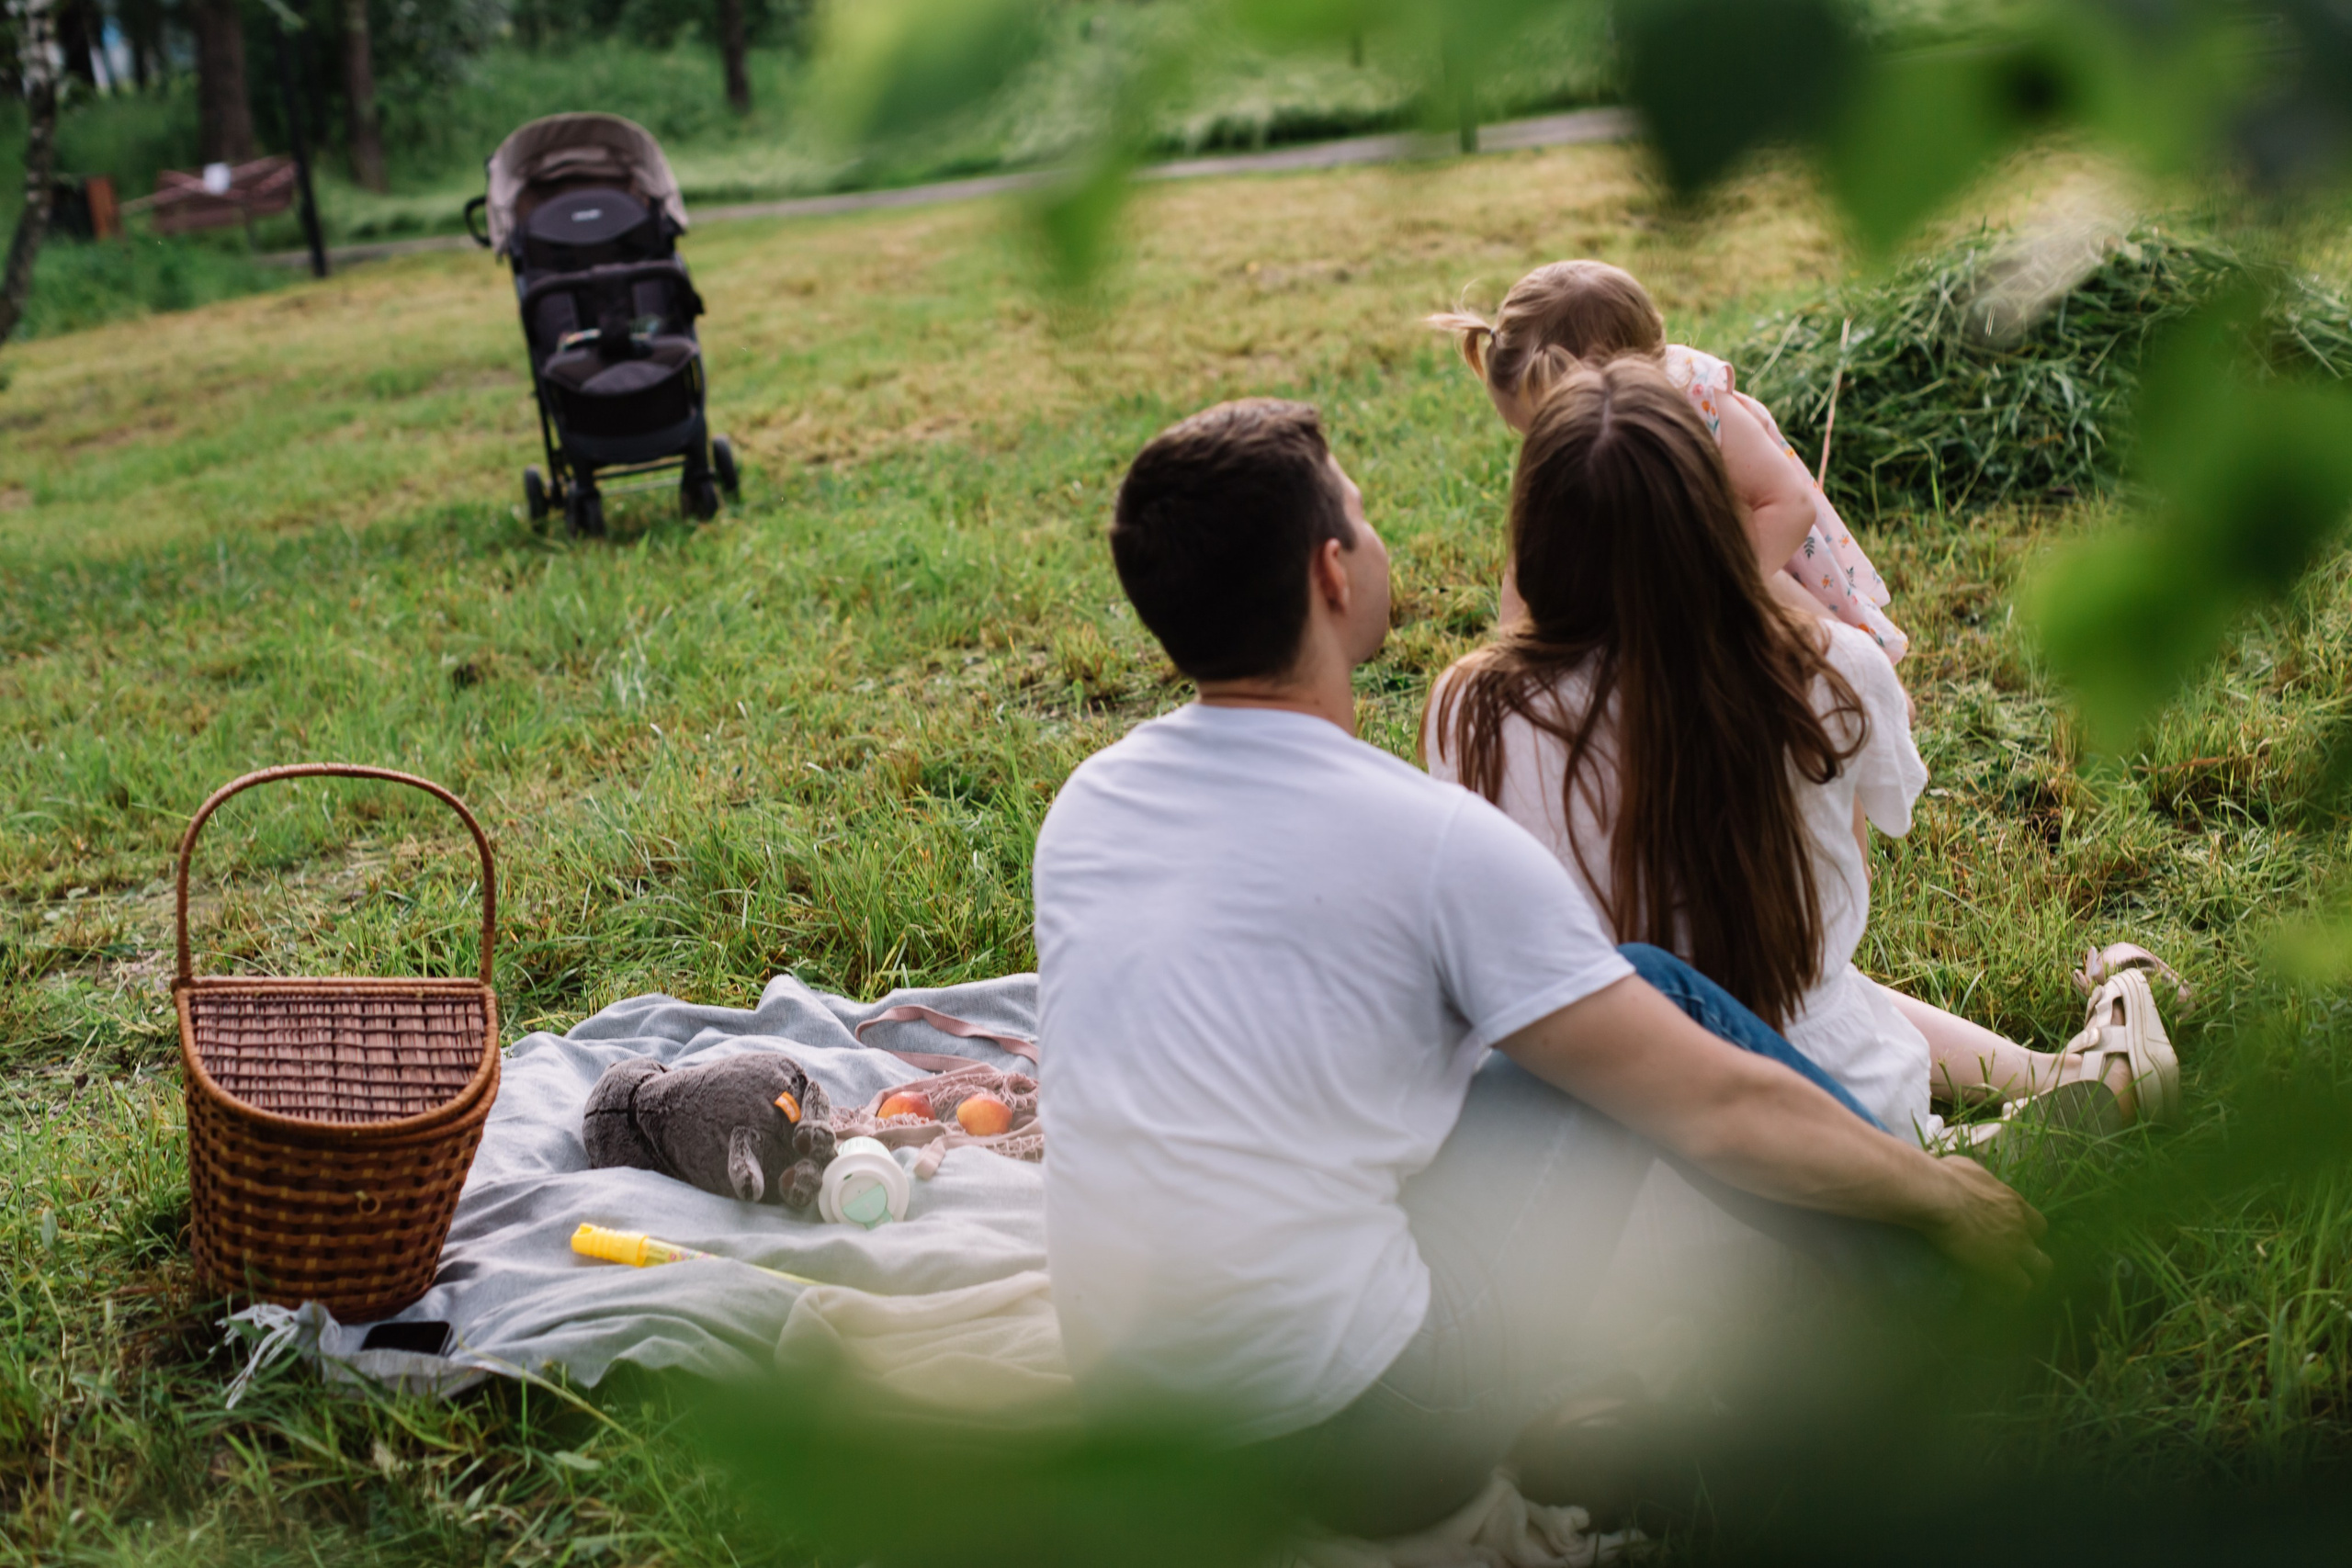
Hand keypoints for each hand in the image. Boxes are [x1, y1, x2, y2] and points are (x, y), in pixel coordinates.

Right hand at [1922, 1155, 2049, 1290]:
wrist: (1938, 1194)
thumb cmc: (1945, 1177)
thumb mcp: (1966, 1169)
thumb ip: (1976, 1180)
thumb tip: (1964, 1176)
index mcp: (2012, 1202)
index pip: (2037, 1223)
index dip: (2029, 1235)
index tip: (2016, 1240)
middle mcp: (2020, 1225)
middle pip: (2042, 1246)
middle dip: (2035, 1260)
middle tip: (2019, 1268)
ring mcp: (2015, 1247)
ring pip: (2041, 1269)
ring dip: (2032, 1279)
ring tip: (2018, 1290)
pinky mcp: (2002, 1266)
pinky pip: (2020, 1287)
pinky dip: (2014, 1294)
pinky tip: (2002, 1299)